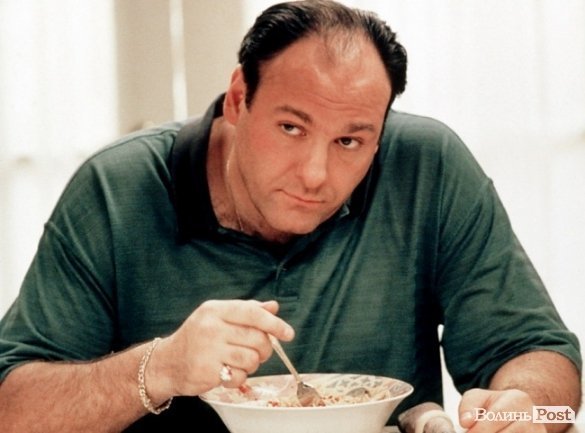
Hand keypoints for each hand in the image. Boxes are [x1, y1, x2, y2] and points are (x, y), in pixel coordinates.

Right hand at [146, 299, 294, 401]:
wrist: (167, 363)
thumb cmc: (198, 337)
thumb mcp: (218, 317)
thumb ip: (247, 310)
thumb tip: (273, 307)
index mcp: (216, 309)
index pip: (253, 313)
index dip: (275, 324)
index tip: (288, 334)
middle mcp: (211, 327)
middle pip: (257, 338)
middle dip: (265, 348)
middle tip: (258, 352)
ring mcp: (208, 350)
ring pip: (252, 359)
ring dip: (252, 364)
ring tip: (240, 362)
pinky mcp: (207, 371)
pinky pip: (239, 377)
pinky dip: (239, 378)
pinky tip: (228, 372)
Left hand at [459, 388, 545, 431]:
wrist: (513, 413)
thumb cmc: (491, 405)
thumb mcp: (477, 398)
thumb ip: (468, 407)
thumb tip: (466, 422)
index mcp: (517, 399)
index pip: (497, 417)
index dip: (480, 429)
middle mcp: (533, 416)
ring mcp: (539, 432)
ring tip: (487, 432)